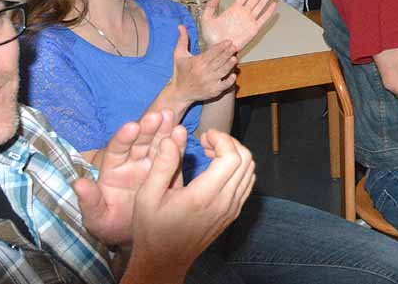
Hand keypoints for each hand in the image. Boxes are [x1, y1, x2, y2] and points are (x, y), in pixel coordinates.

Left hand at [73, 110, 185, 245]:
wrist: (136, 237)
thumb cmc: (111, 226)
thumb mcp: (97, 218)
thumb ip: (89, 201)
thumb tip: (79, 183)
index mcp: (113, 169)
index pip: (117, 149)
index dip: (124, 137)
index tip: (132, 126)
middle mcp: (132, 163)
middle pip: (140, 141)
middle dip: (148, 128)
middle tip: (158, 115)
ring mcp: (152, 165)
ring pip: (157, 143)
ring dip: (164, 129)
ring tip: (171, 116)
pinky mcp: (169, 171)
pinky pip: (174, 155)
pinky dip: (178, 144)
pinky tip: (182, 133)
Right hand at [126, 129, 254, 279]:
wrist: (164, 261)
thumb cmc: (152, 230)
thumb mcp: (147, 196)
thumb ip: (162, 164)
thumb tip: (173, 136)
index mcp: (203, 197)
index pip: (232, 158)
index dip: (223, 139)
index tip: (205, 135)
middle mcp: (223, 203)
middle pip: (246, 160)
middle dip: (229, 143)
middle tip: (208, 140)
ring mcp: (231, 209)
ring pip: (250, 171)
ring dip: (234, 154)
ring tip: (211, 152)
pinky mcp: (233, 213)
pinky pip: (247, 183)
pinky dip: (238, 168)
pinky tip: (217, 168)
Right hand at [170, 26, 237, 102]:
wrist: (179, 93)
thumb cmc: (179, 72)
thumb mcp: (178, 55)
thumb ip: (182, 40)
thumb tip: (181, 26)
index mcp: (197, 62)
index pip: (212, 52)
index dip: (221, 46)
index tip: (229, 41)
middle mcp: (204, 72)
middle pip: (219, 61)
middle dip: (228, 53)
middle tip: (235, 47)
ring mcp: (209, 82)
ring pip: (223, 71)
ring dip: (230, 64)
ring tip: (235, 58)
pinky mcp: (213, 91)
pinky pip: (224, 85)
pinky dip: (229, 80)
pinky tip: (233, 74)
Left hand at [201, 0, 276, 50]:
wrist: (218, 49)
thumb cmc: (212, 37)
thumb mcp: (206, 19)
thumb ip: (210, 6)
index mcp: (233, 9)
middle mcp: (243, 13)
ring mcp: (249, 20)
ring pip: (260, 5)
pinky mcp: (253, 29)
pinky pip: (263, 19)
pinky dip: (268, 12)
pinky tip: (273, 5)